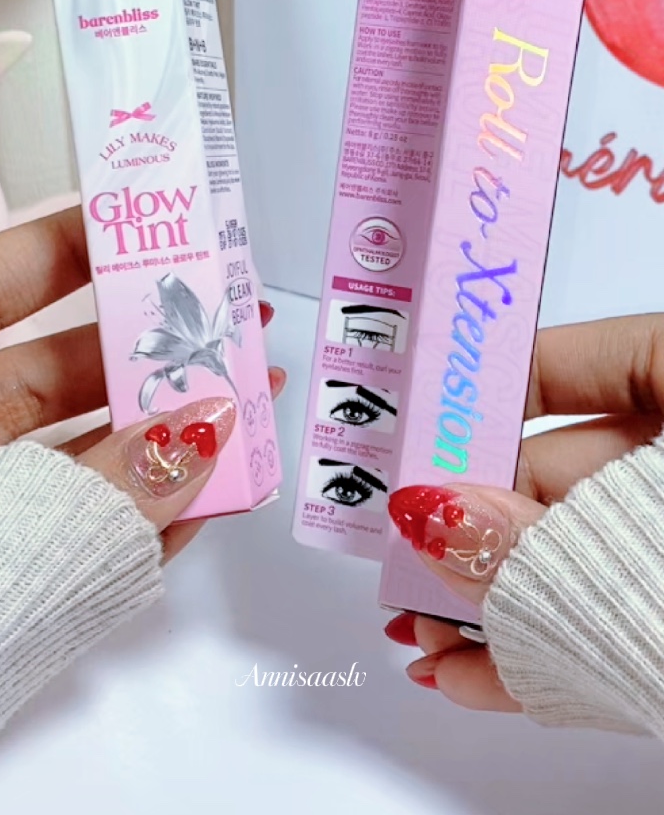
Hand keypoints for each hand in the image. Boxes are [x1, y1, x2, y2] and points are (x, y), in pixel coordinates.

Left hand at [0, 207, 285, 557]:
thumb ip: (98, 478)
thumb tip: (201, 434)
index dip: (71, 247)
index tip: (150, 228)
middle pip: (48, 369)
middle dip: (147, 352)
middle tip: (225, 334)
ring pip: (68, 457)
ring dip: (158, 442)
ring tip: (239, 417)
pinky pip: (67, 538)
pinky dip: (132, 519)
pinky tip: (200, 497)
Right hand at [383, 315, 663, 708]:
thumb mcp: (650, 527)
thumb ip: (545, 529)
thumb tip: (431, 515)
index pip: (570, 361)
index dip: (481, 388)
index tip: (409, 416)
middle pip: (553, 469)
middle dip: (464, 518)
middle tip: (394, 542)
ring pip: (568, 554)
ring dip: (488, 594)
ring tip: (417, 625)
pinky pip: (599, 620)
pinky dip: (540, 647)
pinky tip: (467, 669)